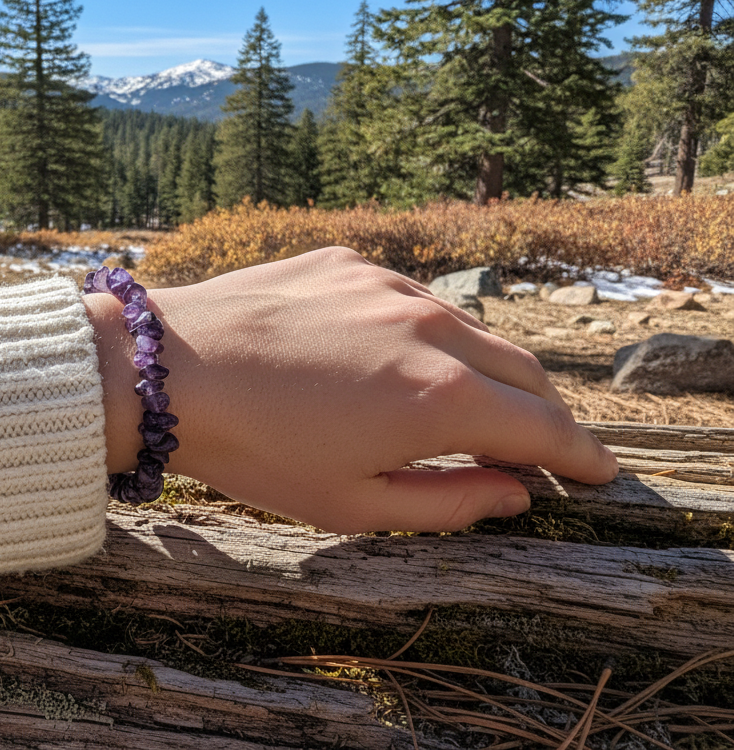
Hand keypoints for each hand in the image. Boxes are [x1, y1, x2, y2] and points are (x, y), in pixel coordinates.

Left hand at [85, 247, 616, 533]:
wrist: (165, 371)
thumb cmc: (254, 450)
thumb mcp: (354, 504)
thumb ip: (452, 502)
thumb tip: (516, 492)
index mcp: (442, 397)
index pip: (548, 429)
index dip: (583, 457)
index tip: (599, 474)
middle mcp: (432, 327)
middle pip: (525, 373)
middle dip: (542, 416)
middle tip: (536, 449)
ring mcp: (391, 285)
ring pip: (474, 330)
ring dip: (486, 372)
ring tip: (463, 407)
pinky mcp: (351, 260)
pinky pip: (416, 299)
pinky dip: (430, 334)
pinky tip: (395, 360)